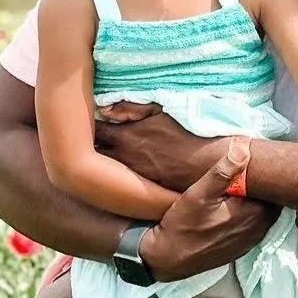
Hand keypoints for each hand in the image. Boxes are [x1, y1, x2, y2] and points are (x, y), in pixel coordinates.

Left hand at [95, 103, 224, 191]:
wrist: (212, 162)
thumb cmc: (189, 132)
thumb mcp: (161, 111)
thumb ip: (131, 108)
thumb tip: (106, 108)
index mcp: (126, 137)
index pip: (93, 132)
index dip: (85, 126)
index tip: (85, 122)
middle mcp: (125, 160)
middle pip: (94, 154)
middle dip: (89, 146)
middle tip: (87, 139)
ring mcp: (134, 176)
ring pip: (105, 171)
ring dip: (101, 162)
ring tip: (99, 154)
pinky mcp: (144, 189)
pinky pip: (122, 182)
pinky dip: (117, 175)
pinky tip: (120, 170)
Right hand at [139, 139, 277, 280]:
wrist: (168, 258)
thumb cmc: (182, 225)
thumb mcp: (199, 193)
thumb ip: (222, 172)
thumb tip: (243, 149)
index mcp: (254, 214)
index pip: (274, 189)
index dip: (268, 174)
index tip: (260, 162)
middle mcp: (258, 229)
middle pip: (272, 201)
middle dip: (265, 186)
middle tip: (253, 170)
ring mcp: (250, 240)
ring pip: (265, 214)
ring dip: (258, 200)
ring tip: (245, 185)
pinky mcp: (241, 247)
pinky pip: (255, 225)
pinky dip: (251, 214)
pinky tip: (235, 205)